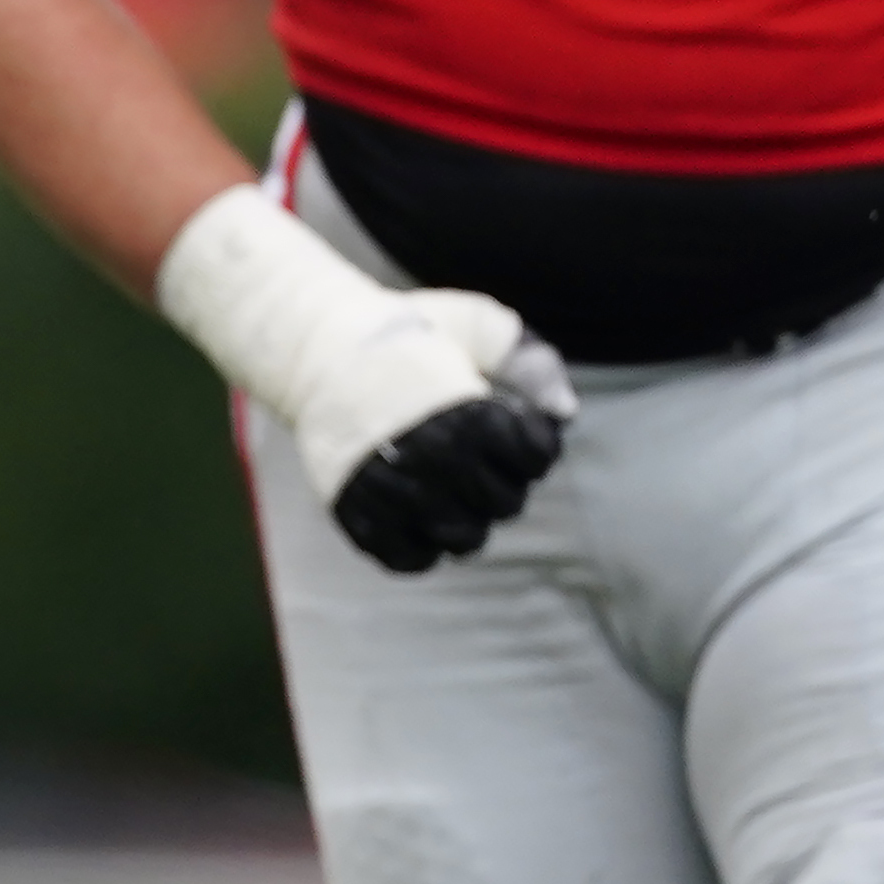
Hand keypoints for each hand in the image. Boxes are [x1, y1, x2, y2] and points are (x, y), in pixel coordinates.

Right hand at [311, 292, 575, 575]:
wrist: (317, 349)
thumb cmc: (407, 333)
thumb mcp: (478, 325)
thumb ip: (533, 363)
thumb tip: (565, 415)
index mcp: (475, 416)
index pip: (537, 460)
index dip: (532, 445)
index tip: (507, 428)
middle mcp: (438, 460)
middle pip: (506, 504)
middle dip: (501, 483)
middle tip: (476, 462)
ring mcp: (396, 492)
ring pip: (463, 539)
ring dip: (467, 521)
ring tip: (452, 496)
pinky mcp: (358, 513)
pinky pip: (410, 558)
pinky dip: (423, 550)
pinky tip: (420, 520)